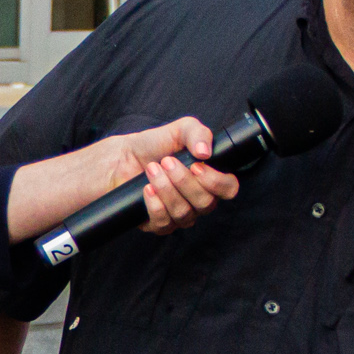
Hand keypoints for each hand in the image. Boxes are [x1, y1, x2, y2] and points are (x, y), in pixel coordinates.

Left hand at [102, 117, 238, 234]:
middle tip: (166, 161)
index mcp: (209, 180)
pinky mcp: (159, 224)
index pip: (228, 190)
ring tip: (152, 170)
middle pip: (205, 203)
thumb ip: (198, 133)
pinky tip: (146, 189)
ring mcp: (180, 215)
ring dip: (166, 189)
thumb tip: (206, 152)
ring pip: (184, 213)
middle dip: (183, 181)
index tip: (196, 166)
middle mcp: (198, 201)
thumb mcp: (180, 130)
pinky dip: (155, 204)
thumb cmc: (156, 145)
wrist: (124, 157)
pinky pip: (164, 223)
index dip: (216, 182)